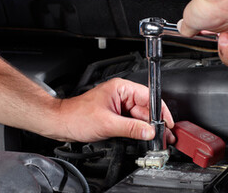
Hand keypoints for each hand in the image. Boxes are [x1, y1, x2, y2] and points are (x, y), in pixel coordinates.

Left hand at [46, 78, 175, 142]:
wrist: (60, 124)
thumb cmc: (76, 116)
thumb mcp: (108, 124)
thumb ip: (132, 128)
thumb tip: (150, 131)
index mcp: (121, 88)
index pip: (149, 97)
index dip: (161, 111)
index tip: (167, 123)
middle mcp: (121, 95)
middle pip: (146, 108)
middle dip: (155, 123)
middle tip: (165, 136)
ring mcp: (118, 105)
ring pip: (140, 117)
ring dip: (147, 128)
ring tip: (156, 139)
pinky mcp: (115, 115)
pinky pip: (132, 122)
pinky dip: (138, 130)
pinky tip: (144, 137)